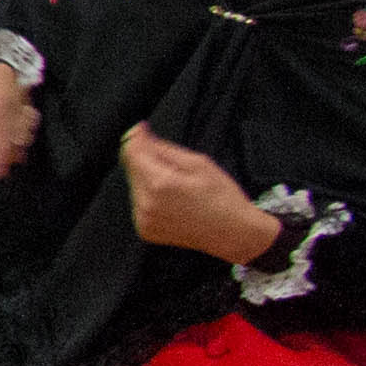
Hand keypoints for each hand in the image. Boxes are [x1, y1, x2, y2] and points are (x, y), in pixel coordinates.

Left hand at [123, 127, 284, 265]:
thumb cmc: (222, 197)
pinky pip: (139, 204)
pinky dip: (151, 198)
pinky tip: (173, 202)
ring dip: (149, 180)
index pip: (131, 152)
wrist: (234, 234)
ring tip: (178, 188)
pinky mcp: (145, 230)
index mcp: (160, 184)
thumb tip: (138, 133)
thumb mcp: (198, 163)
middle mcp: (146, 203)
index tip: (144, 131)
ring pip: (135, 186)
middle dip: (147, 161)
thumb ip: (163, 148)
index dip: (137, 138)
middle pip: (131, 168)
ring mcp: (143, 219)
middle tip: (174, 168)